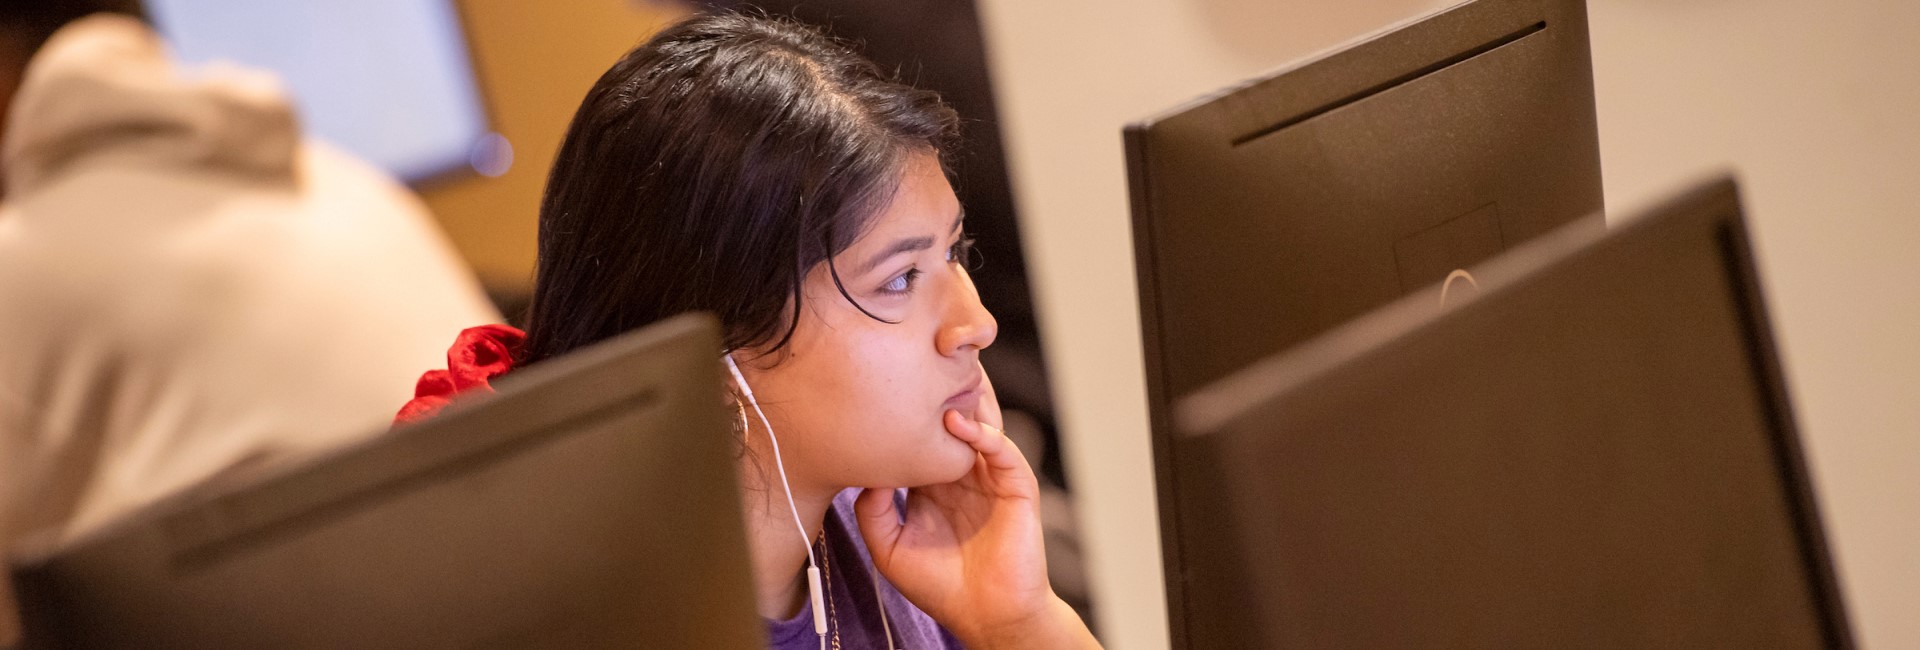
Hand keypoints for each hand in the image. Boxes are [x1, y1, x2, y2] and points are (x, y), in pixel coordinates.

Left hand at [853, 370, 1098, 648]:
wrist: (986, 615)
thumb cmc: (941, 586)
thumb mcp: (889, 548)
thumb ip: (873, 511)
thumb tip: (867, 473)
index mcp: (934, 484)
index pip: (921, 435)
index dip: (903, 413)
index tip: (875, 387)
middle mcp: (963, 474)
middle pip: (952, 420)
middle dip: (937, 391)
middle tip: (916, 358)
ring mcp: (990, 477)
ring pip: (979, 424)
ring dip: (963, 400)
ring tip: (943, 372)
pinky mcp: (1015, 487)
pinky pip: (1001, 451)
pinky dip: (983, 434)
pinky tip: (960, 424)